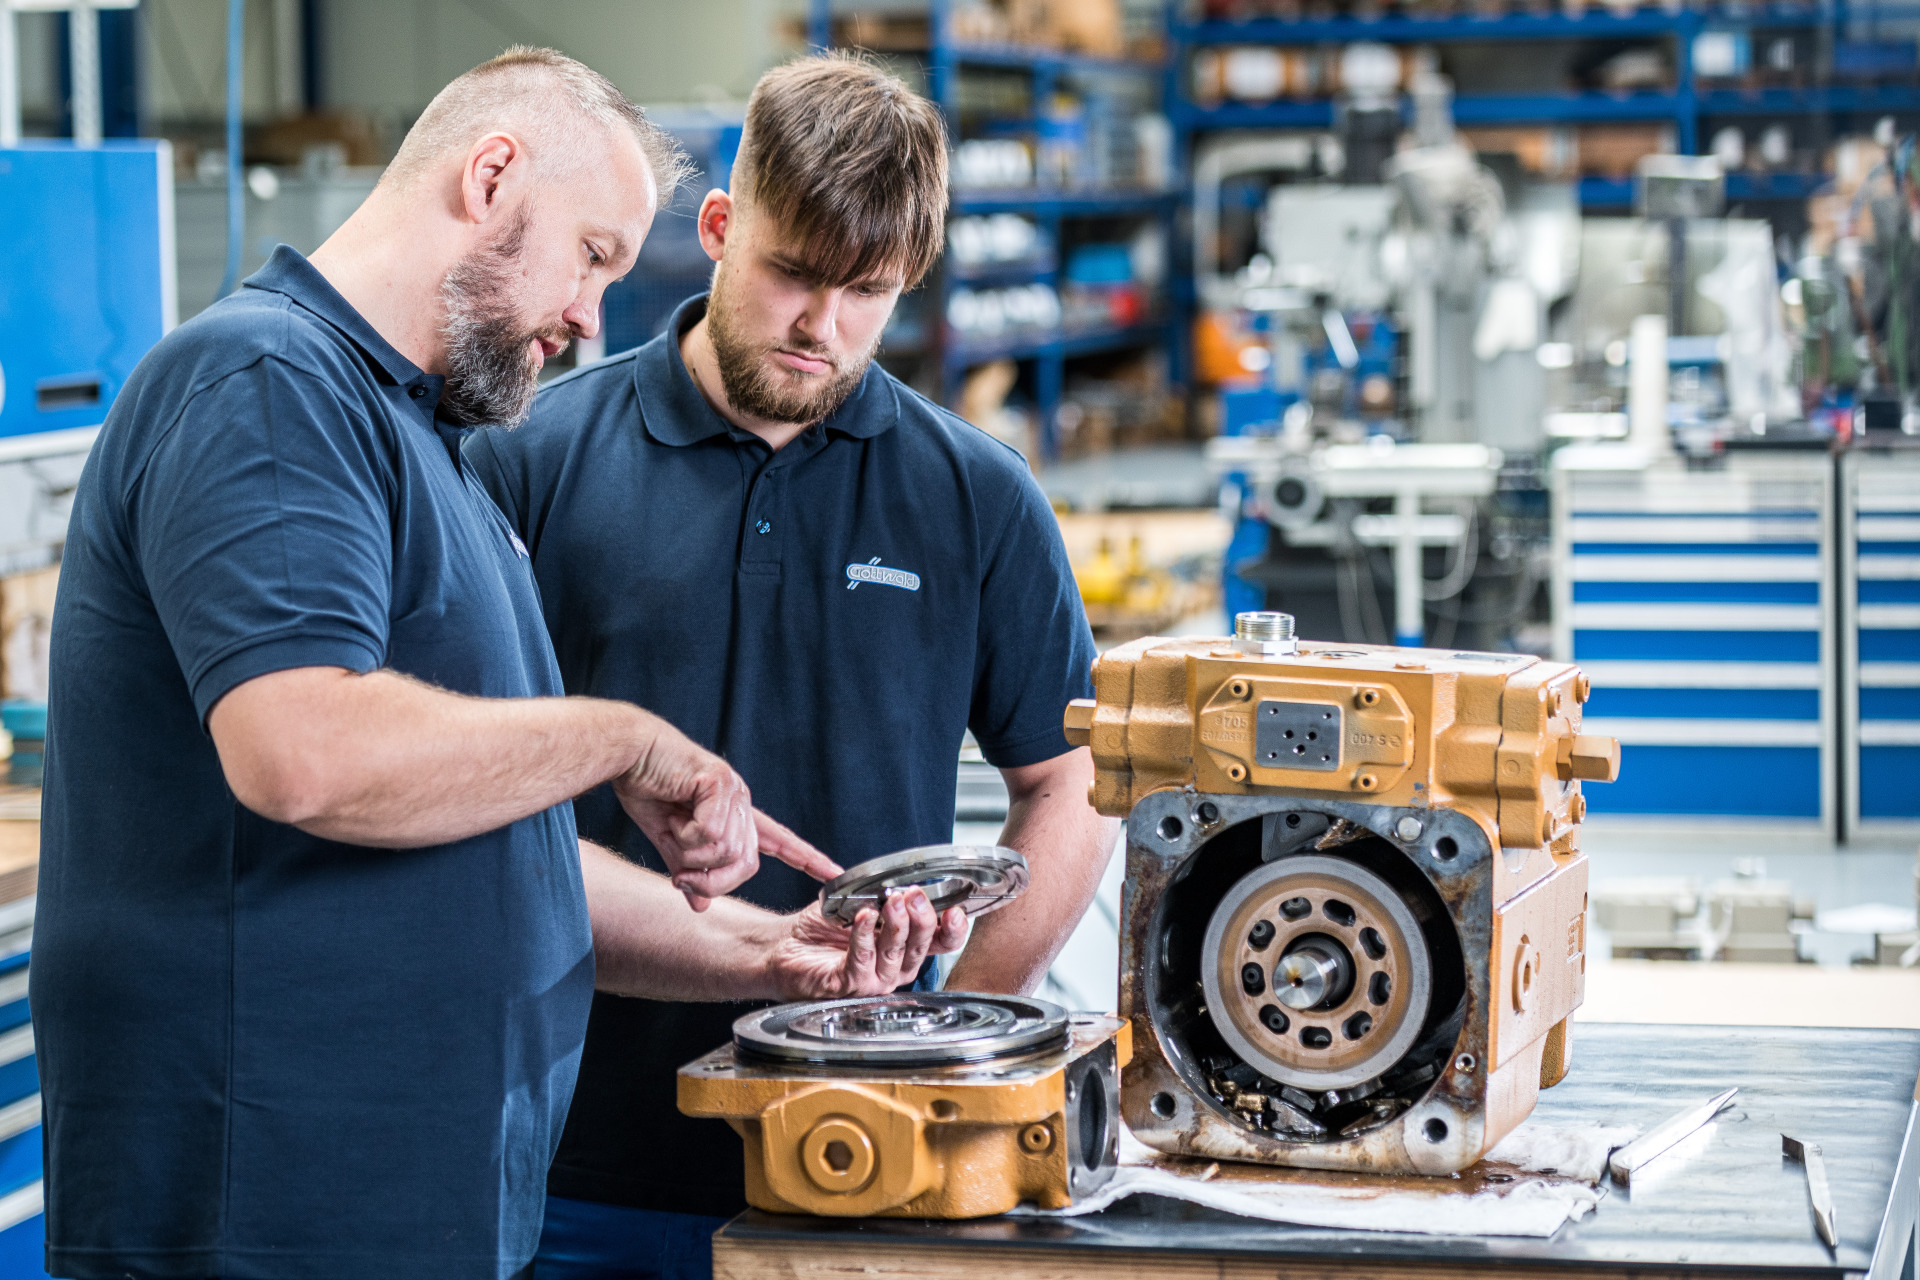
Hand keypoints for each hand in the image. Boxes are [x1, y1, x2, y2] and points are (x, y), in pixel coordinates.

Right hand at [613, 718, 838, 909]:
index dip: (805, 857)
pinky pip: (712, 834)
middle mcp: (740, 802)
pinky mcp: (721, 783)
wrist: (628, 754)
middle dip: (712, 880)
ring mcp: (734, 792)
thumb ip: (689, 871)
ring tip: (673, 831)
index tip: (834, 872)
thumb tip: (700, 905)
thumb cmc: (646, 788)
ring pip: (727, 851)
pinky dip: (687, 836)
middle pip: (746, 864)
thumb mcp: (670, 841)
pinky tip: (674, 816)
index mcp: (733, 814)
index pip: (778, 840)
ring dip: (692, 854)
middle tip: (682, 877)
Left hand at [767, 889, 969, 999]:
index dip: (953, 929)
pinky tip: (864, 916)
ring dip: (896, 926)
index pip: (941, 943)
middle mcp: (893, 968)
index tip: (954, 909)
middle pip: (921, 948)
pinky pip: (861, 961)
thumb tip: (903, 884)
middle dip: (923, 920)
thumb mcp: (861, 903)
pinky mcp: (846, 985)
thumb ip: (884, 898)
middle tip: (915, 895)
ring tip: (892, 901)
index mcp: (904, 947)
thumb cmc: (823, 929)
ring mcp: (872, 980)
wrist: (784, 945)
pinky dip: (864, 936)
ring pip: (895, 956)